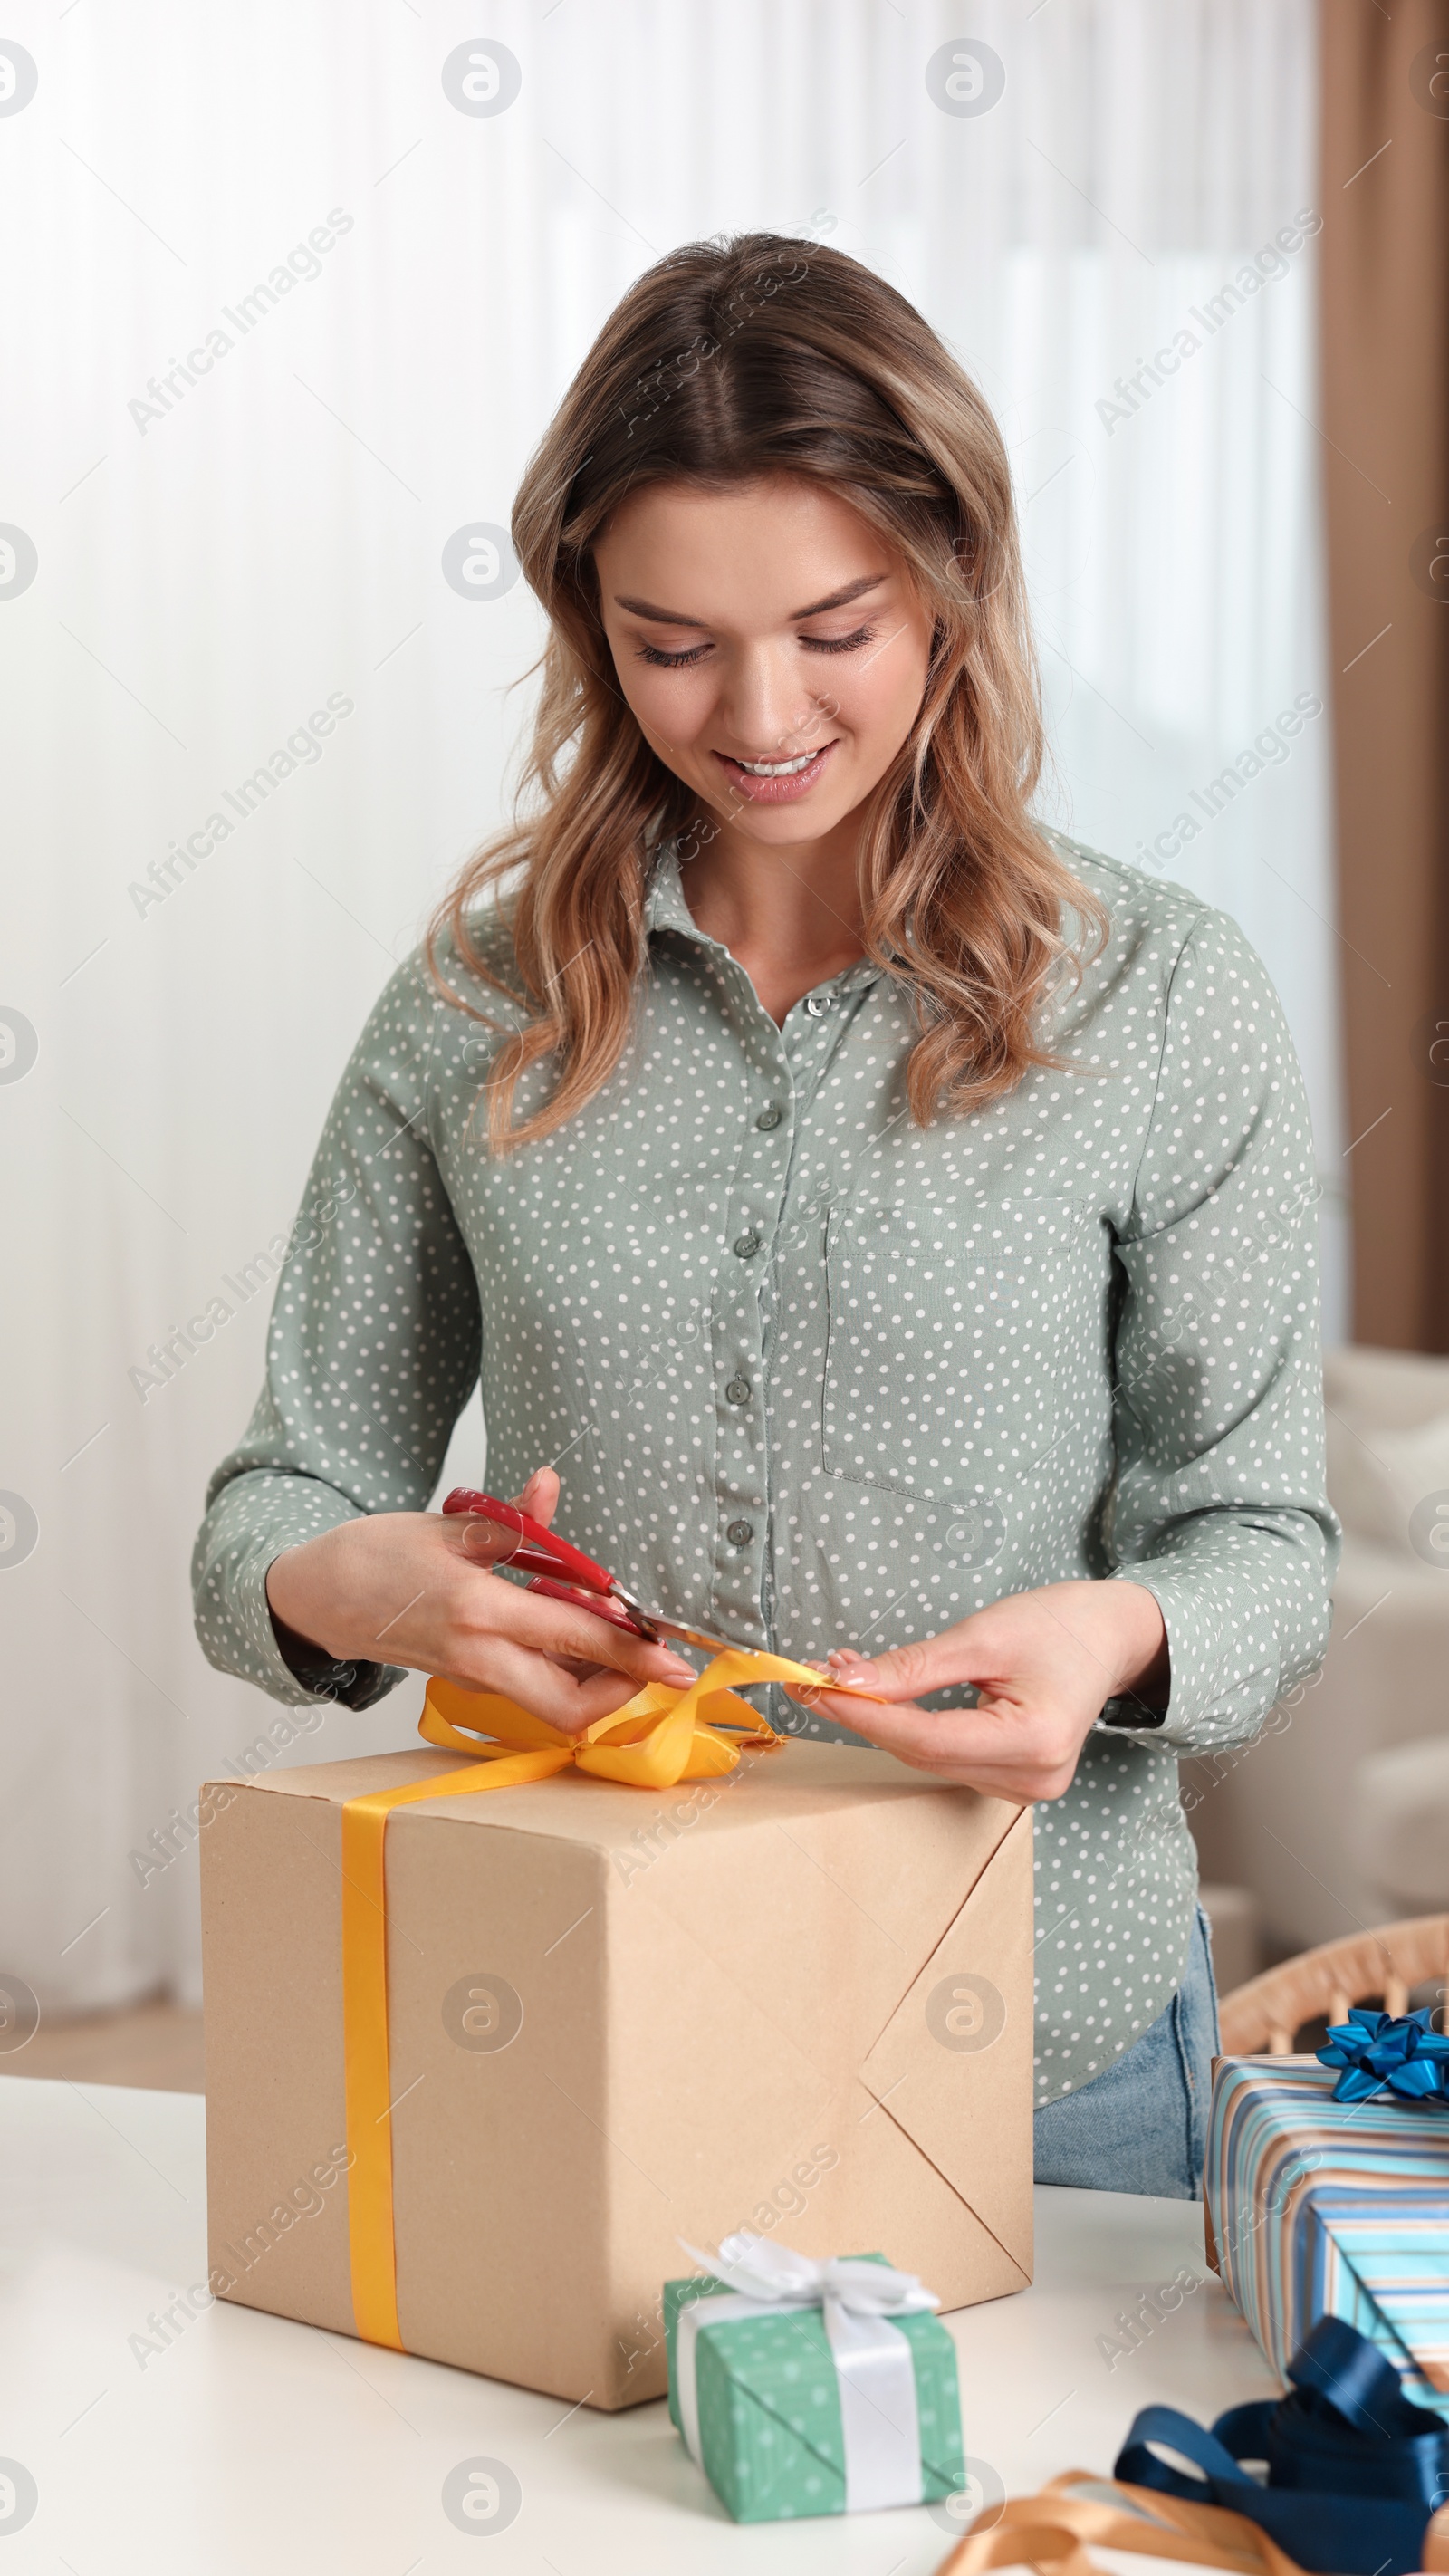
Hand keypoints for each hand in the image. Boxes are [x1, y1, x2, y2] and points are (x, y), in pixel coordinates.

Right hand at [264, 1466, 695, 1732]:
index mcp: (480, 1610)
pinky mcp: (465, 1680)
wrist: (318, 1595)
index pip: (578, 1639)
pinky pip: (528, 1689)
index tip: (676, 1661)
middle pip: (569, 1707)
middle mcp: (479, 1656)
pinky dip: (561, 1673)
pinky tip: (573, 1638)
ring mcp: (471, 1676)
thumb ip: (511, 1518)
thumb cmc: (378, 1554)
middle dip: (620, 1692)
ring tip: (616, 1642)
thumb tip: (550, 1485)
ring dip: (592, 1683)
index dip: (635, 1654)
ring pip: (550, 1704)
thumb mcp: (449, 1526)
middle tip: (652, 1661)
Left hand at [784, 1580, 1167, 1803]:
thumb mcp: (983, 1634)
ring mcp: (1025, 1788)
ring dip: (881, 1719)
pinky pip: (944, 1757)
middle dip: (864, 1713)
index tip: (812, 1686)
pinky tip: (882, 1697)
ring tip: (844, 1674)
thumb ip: (915, 1666)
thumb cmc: (1059, 1626)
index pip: (926, 1738)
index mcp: (1036, 1742)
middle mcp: (1033, 1778)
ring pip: (927, 1758)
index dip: (863, 1715)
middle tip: (815, 1673)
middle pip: (922, 1753)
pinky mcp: (1013, 1780)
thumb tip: (848, 1683)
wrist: (1108, 1636)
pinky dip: (908, 1728)